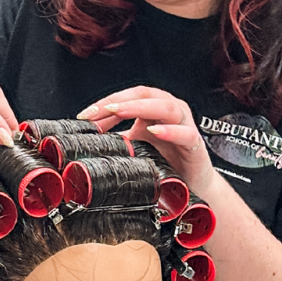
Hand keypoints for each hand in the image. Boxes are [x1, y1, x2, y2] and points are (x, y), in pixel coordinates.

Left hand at [80, 87, 216, 197]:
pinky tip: (155, 131)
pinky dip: (170, 131)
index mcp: (155, 108)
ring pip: (166, 107)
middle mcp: (171, 111)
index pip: (130, 96)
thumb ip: (116, 138)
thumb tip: (86, 138)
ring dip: (141, 108)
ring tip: (119, 112)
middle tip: (100, 110)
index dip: (107, 102)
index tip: (86, 115)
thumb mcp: (136, 146)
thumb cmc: (166, 161)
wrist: (192, 186)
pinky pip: (185, 133)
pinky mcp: (195, 143)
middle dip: (120, 101)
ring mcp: (185, 125)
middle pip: (146, 95)